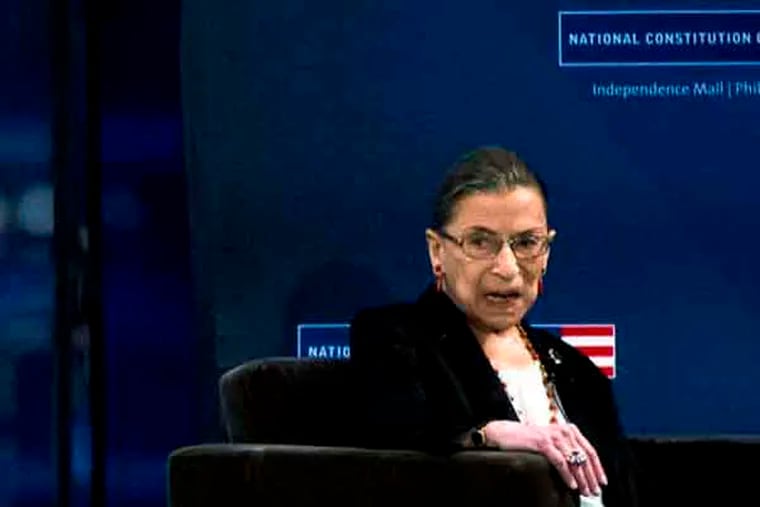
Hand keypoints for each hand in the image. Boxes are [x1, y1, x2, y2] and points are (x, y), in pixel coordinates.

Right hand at [482, 420, 607, 496]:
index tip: (602, 481)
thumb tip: (581, 470)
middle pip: (585, 456)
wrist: (505, 433)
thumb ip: (565, 450)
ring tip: (585, 491)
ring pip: (574, 461)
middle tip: (594, 491)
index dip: (598, 467)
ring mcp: (554, 436)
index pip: (589, 450)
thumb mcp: (551, 442)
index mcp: (568, 429)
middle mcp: (563, 430)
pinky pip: (560, 462)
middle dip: (591, 476)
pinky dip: (568, 475)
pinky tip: (572, 484)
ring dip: (582, 478)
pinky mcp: (544, 443)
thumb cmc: (527, 440)